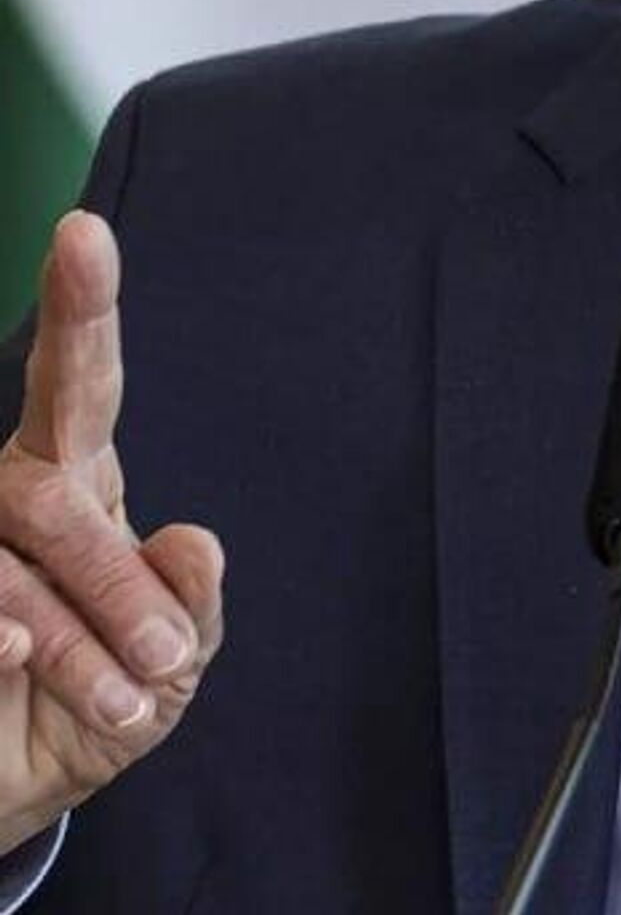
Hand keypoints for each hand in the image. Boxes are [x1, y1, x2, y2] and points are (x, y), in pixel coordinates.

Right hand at [0, 212, 223, 854]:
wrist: (15, 795)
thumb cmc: (104, 700)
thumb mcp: (173, 666)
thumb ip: (194, 610)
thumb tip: (197, 543)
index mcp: (77, 484)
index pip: (80, 380)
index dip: (79, 305)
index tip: (83, 230)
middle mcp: (2, 501)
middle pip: (49, 497)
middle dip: (111, 581)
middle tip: (162, 657)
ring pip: (5, 573)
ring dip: (72, 647)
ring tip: (123, 700)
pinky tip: (13, 669)